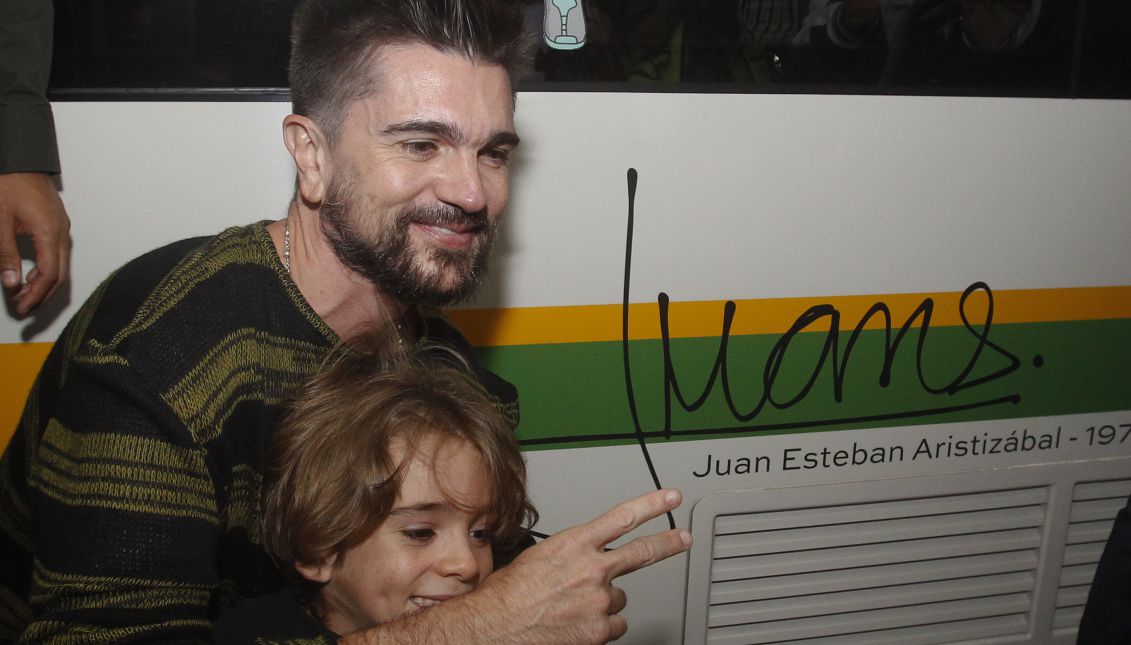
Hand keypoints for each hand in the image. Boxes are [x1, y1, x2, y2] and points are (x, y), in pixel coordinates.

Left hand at [0, 172, 71, 314]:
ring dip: (45, 284)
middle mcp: (61, 232)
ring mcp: (62, 228)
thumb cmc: (9, 183)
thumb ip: (5, 254)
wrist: (20, 159)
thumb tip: (11, 283)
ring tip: (24, 294)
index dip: (36, 295)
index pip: (49, 275)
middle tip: (23, 307)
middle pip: (60, 275)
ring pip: (61, 266)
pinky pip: (58, 254)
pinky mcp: (57, 224)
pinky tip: (31, 274)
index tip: (22, 307)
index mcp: (49, 232)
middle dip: (42, 295)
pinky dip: (47, 270)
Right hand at [474, 488, 691, 643]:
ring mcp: (599, 600)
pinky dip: (600, 626)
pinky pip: (614, 625)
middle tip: (682, 538)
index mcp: (575, 543)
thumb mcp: (537, 557)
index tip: (669, 497)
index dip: (652, 505)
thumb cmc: (507, 594)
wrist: (495, 627)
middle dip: (667, 543)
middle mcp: (592, 569)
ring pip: (618, 597)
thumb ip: (569, 555)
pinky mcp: (600, 629)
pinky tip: (577, 623)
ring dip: (602, 601)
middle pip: (641, 552)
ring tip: (573, 606)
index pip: (622, 517)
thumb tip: (579, 561)